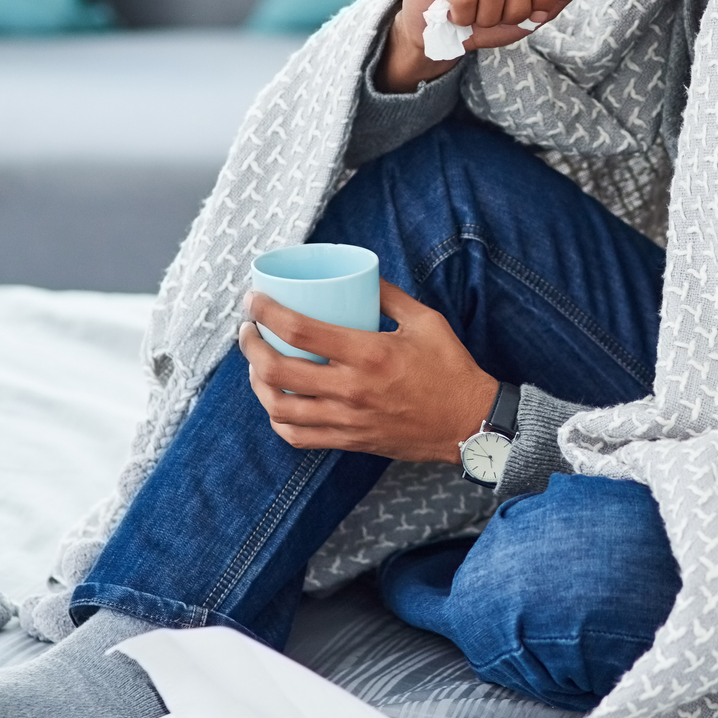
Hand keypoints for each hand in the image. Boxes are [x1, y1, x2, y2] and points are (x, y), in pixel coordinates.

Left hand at [238, 285, 497, 462]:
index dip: (266, 311)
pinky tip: (276, 402)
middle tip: (249, 331)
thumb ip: (390, 296)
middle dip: (250, 346)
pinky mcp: (349, 440)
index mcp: (368, 353)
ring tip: (256, 365)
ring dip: (257, 384)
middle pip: (277, 370)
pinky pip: (298, 436)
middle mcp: (351, 389)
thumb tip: (361, 276)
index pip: (299, 329)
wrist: (469, 424)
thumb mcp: (426, 321)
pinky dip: (278, 420)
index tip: (254, 299)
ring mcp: (347, 420)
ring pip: (279, 407)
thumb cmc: (450, 369)